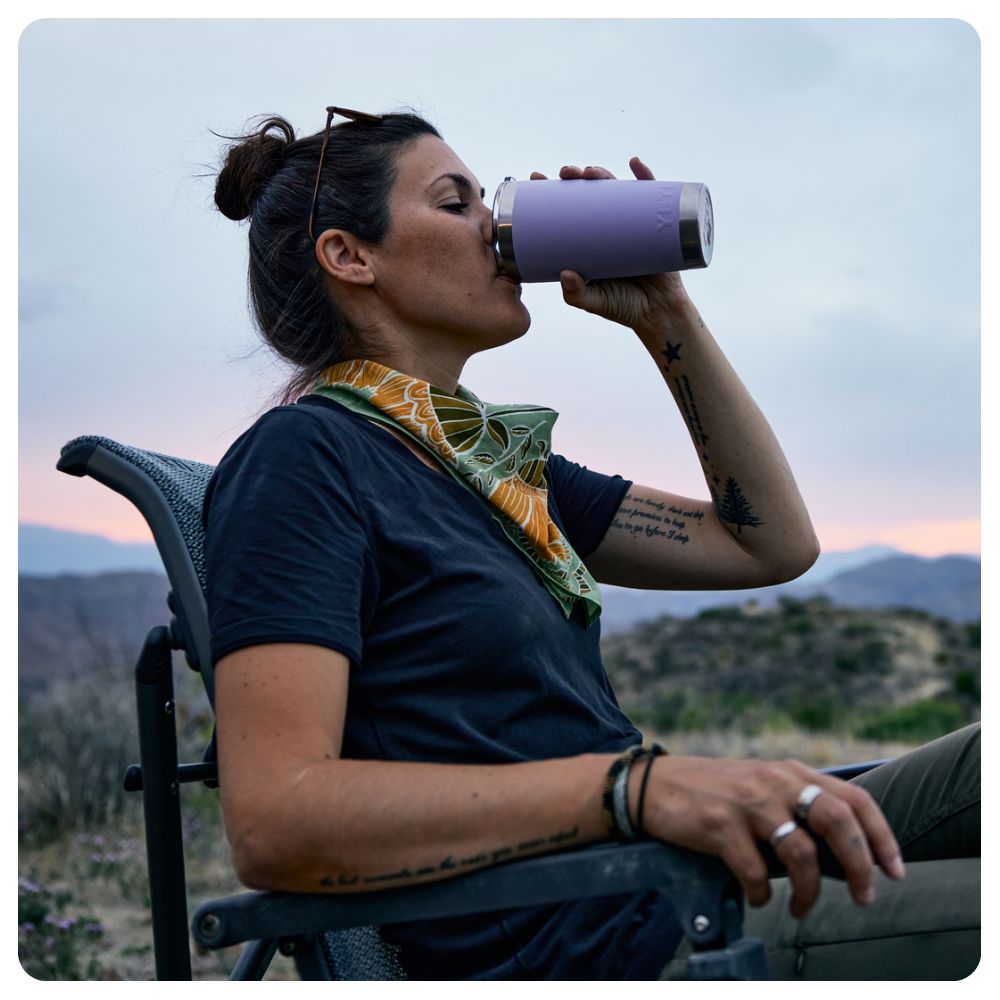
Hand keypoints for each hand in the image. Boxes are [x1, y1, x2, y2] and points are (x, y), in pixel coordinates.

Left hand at [528, 159, 690, 331]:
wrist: (659, 314)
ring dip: (602, 174)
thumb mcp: (594, 303)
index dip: (551, 193)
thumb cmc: (624, 308)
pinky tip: (635, 163)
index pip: (566, 211)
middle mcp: (608, 228)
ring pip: (615, 191)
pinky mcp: (657, 225)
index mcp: (588, 242)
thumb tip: (565, 273)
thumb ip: (576, 294)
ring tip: (590, 172)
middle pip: (589, 194)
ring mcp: (631, 224)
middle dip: (575, 178)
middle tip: (565, 173)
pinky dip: (645, 177)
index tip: (536, 179)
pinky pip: (653, 196)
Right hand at [635, 756, 905, 918]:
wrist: (652, 787)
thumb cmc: (712, 792)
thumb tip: (842, 850)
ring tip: (803, 908)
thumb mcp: (760, 784)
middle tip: (865, 896)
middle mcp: (774, 781)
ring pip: (801, 853)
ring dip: (809, 891)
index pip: (854, 798)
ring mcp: (747, 802)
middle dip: (860, 864)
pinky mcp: (720, 825)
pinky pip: (756, 872)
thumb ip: (797, 803)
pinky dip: (763, 894)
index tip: (895, 870)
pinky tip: (757, 896)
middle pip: (838, 820)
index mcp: (789, 771)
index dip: (881, 836)